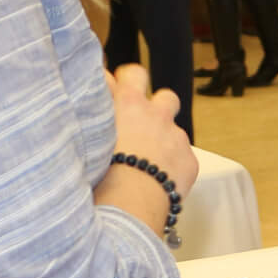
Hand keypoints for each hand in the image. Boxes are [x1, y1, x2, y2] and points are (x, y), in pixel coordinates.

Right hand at [95, 66, 197, 235]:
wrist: (127, 203)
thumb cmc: (98, 169)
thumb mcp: (88, 133)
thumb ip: (93, 109)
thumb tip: (89, 93)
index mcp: (129, 103)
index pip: (133, 74)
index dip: (128, 81)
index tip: (121, 89)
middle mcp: (156, 115)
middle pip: (165, 97)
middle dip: (157, 109)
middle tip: (141, 127)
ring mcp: (176, 137)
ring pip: (175, 129)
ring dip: (165, 139)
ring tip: (147, 160)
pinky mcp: (188, 161)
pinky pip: (183, 158)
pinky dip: (172, 166)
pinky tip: (156, 181)